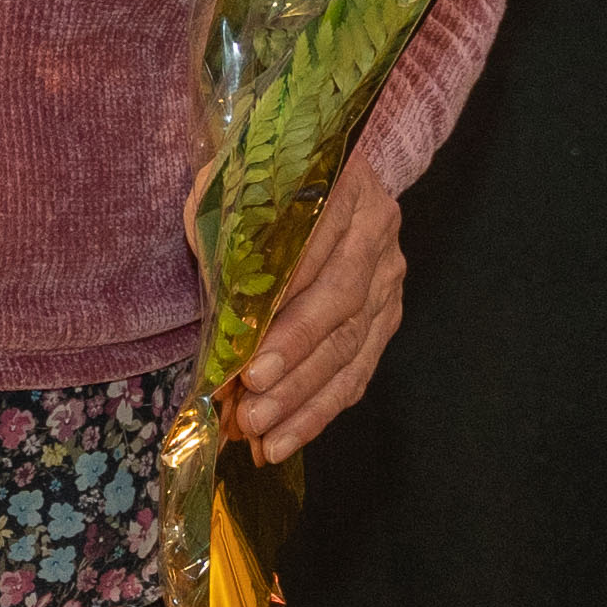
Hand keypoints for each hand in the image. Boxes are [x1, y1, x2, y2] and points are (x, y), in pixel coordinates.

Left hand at [224, 156, 406, 463]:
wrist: (322, 167)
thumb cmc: (263, 180)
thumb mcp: (234, 184)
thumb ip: (225, 229)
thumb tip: (217, 301)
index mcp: (342, 188)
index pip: (318, 261)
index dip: (287, 320)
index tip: (250, 366)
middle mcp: (376, 234)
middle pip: (341, 313)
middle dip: (293, 371)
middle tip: (251, 411)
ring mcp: (388, 277)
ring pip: (352, 350)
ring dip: (305, 402)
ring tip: (264, 439)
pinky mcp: (388, 313)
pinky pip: (359, 369)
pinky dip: (322, 409)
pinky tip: (287, 438)